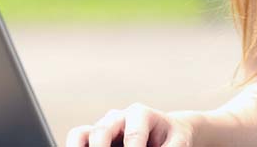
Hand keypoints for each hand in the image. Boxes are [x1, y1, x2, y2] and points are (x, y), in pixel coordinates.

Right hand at [65, 102, 195, 146]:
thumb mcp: (179, 141)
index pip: (133, 135)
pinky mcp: (94, 138)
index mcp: (140, 114)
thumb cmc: (172, 137)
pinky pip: (78, 140)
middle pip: (101, 132)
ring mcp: (103, 126)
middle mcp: (117, 118)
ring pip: (82, 134)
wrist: (166, 133)